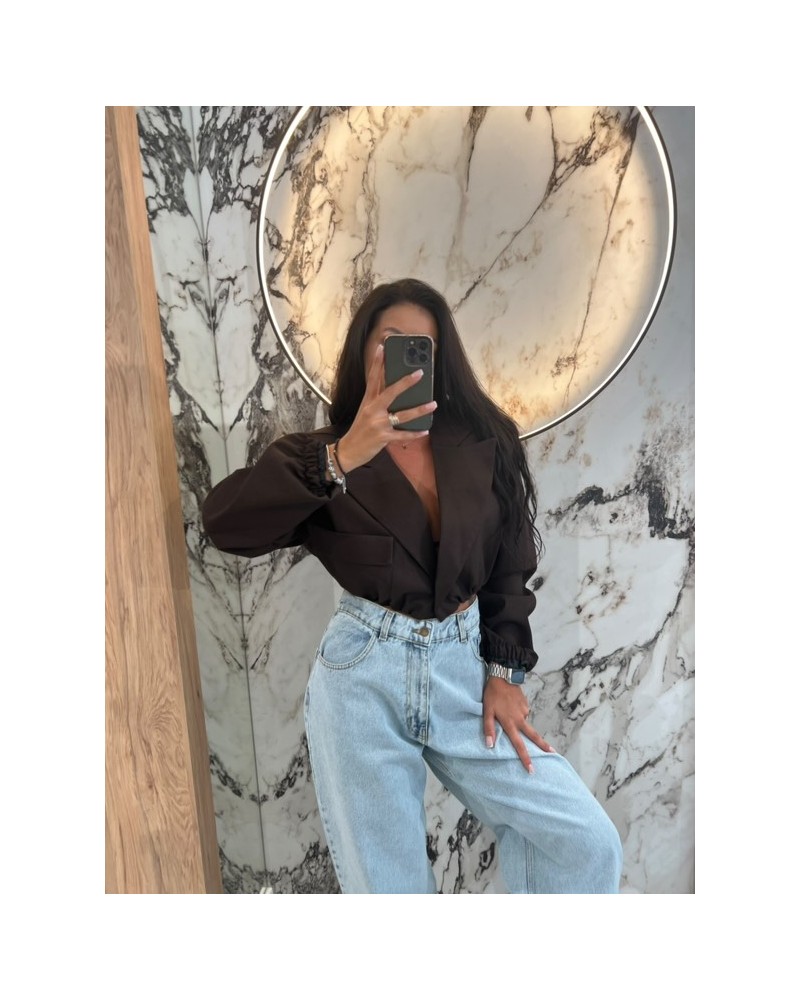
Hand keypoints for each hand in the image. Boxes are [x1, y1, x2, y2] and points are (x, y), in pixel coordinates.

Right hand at [335, 343, 436, 472]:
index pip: (372, 378)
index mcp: (367, 401)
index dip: (377, 362)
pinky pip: (403, 434)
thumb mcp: (365, 411)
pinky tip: (425, 430)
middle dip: (406, 382)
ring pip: (402, 415)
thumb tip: (394, 388)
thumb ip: (377, 400)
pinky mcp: (383, 437)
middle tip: (420, 373)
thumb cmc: (360, 430)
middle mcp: (372, 410)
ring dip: (419, 410)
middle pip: (390, 392)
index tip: (382, 347)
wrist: (348, 450)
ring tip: (432, 404)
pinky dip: (415, 433)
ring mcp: (378, 424)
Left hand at [483, 676, 554, 771]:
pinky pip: (522, 713)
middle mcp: (520, 719)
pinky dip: (518, 714)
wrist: (503, 675)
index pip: (519, 744)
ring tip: (506, 711)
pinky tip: (510, 706)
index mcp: (510, 723)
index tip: (531, 768)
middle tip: (552, 755)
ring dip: (520, 724)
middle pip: (534, 736)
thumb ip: (489, 729)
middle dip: (543, 747)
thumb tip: (489, 746)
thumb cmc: (492, 695)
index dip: (525, 757)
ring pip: (524, 723)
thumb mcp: (487, 711)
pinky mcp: (526, 704)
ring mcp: (525, 711)